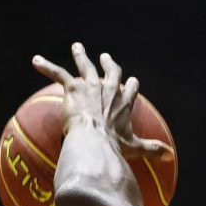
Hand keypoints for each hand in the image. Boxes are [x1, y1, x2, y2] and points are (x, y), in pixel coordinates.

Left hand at [32, 42, 172, 162]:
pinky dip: (46, 66)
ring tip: (76, 47)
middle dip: (109, 64)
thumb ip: (152, 150)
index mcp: (123, 103)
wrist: (94, 141)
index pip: (131, 90)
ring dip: (80, 55)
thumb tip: (170, 157)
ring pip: (85, 65)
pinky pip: (57, 73)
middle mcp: (109, 89)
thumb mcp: (134, 148)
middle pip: (111, 72)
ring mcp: (91, 86)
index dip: (130, 86)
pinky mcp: (73, 87)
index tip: (131, 82)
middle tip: (105, 57)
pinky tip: (35, 61)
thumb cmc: (114, 147)